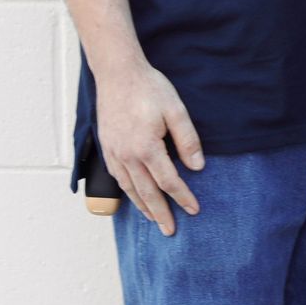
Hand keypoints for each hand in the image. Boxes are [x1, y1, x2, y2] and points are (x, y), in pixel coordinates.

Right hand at [95, 58, 203, 235]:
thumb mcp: (176, 110)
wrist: (118, 73)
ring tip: (153, 219)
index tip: (194, 210)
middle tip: (170, 231)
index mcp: (146, 148)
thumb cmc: (149, 88)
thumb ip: (187, 140)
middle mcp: (127, 155)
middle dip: (160, 213)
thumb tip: (198, 166)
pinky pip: (118, 177)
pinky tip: (135, 195)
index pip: (168, 181)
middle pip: (147, 193)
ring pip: (130, 188)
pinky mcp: (107, 147)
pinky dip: (128, 191)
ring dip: (142, 207)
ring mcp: (114, 153)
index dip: (183, 197)